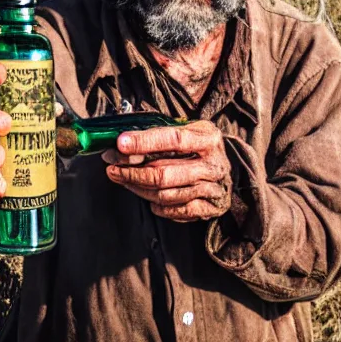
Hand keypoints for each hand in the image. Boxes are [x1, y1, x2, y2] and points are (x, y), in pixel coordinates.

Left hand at [103, 120, 231, 221]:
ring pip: (166, 194)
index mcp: (207, 138)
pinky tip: (148, 197)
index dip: (144, 142)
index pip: (173, 139)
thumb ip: (161, 134)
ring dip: (138, 188)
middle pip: (164, 172)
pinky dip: (158, 206)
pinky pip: (176, 210)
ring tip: (122, 179)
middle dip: (132, 171)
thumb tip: (124, 141)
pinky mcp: (209, 207)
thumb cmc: (201, 147)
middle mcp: (212, 164)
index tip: (120, 144)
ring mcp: (212, 188)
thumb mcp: (189, 130)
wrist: (228, 169)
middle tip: (112, 167)